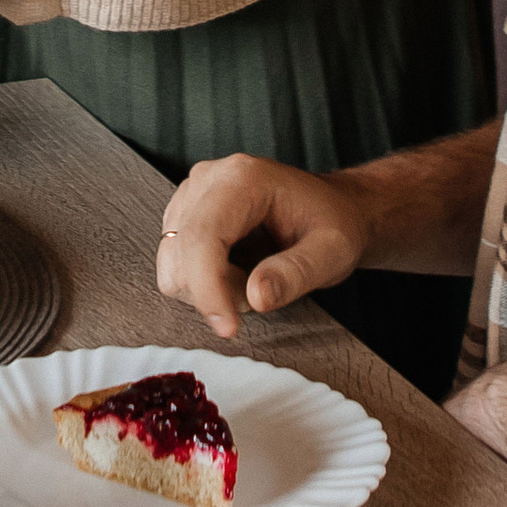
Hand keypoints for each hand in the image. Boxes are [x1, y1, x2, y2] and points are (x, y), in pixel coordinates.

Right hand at [154, 153, 373, 342]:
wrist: (332, 209)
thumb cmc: (333, 225)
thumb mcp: (333, 252)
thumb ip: (297, 273)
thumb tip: (256, 297)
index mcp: (244, 178)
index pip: (203, 236)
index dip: (208, 288)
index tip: (229, 328)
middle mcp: (209, 178)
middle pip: (181, 252)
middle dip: (215, 290)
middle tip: (261, 291)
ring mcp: (192, 195)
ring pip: (172, 263)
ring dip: (208, 288)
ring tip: (252, 277)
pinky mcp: (184, 215)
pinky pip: (173, 264)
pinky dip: (202, 283)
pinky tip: (235, 271)